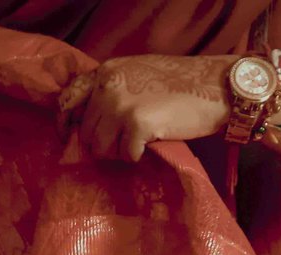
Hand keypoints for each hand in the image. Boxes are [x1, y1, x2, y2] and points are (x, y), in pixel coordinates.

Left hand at [58, 54, 232, 161]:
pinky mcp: (137, 124)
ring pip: (101, 148)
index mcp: (106, 71)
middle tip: (124, 144)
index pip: (68, 99)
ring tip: (137, 144)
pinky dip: (137, 156)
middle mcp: (108, 86)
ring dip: (118, 153)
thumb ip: (112, 90)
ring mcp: (121, 105)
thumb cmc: (180, 84)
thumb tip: (90, 122)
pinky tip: (150, 145)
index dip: (64, 123)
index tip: (67, 139)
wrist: (216, 87)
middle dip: (103, 144)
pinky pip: (125, 155)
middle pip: (86, 132)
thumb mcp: (137, 75)